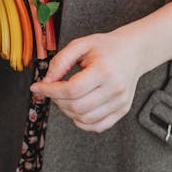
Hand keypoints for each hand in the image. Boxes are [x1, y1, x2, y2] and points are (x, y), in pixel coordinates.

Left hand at [30, 30, 144, 132]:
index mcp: (104, 69)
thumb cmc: (106, 47)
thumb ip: (61, 61)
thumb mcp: (81, 44)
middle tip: (52, 90)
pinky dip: (82, 122)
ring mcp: (120, 101)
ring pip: (85, 119)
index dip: (50, 91)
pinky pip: (98, 126)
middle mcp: (114, 88)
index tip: (37, 87)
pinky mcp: (122, 110)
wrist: (133, 51)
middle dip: (57, 100)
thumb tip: (46, 82)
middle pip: (77, 107)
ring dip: (68, 111)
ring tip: (65, 97)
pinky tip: (77, 108)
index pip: (71, 89)